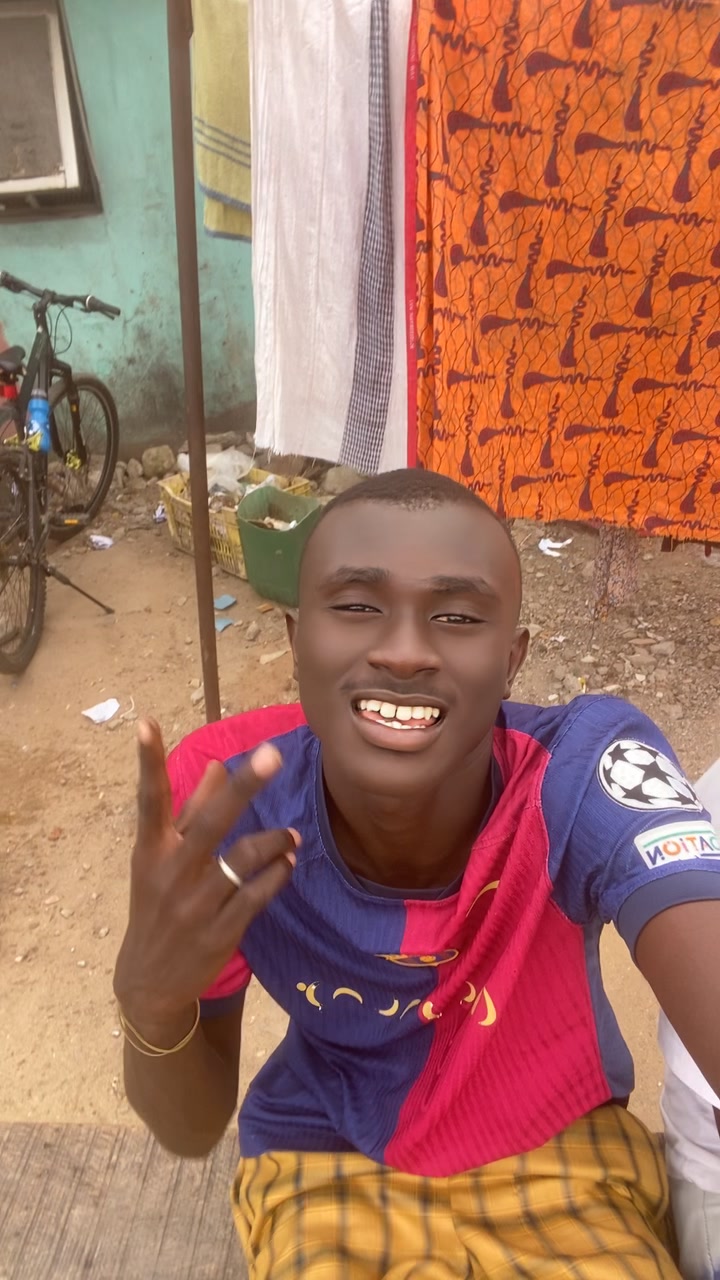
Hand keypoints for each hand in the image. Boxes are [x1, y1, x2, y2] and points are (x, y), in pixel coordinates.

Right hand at [113, 719, 297, 1034]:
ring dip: (276, 840)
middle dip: (243, 787)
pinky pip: (259, 893)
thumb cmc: (158, 906)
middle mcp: (171, 873)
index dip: (147, 761)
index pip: (149, 799)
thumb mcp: (162, 862)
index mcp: (151, 851)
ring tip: (293, 836)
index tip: (146, 721)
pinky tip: (288, 862)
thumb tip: (215, 766)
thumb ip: (189, 813)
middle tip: (274, 754)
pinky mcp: (221, 931)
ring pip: (245, 858)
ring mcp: (196, 904)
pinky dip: (279, 872)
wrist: (149, 981)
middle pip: (211, 821)